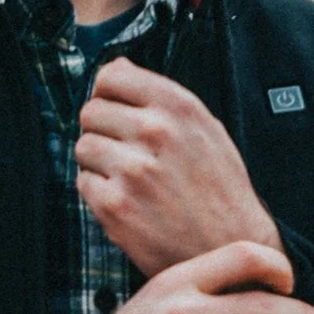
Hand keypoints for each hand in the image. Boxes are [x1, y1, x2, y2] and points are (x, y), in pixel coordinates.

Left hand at [74, 56, 281, 276]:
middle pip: (91, 111)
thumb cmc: (219, 190)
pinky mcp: (115, 205)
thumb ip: (163, 98)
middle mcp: (156, 132)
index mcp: (179, 107)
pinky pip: (83, 182)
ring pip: (83, 146)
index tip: (116, 112)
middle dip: (102, 130)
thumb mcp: (207, 130)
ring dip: (98, 163)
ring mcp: (133, 169)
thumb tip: (117, 66)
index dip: (108, 95)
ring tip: (128, 180)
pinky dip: (98, 193)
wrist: (230, 248)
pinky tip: (128, 203)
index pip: (111, 76)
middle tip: (124, 153)